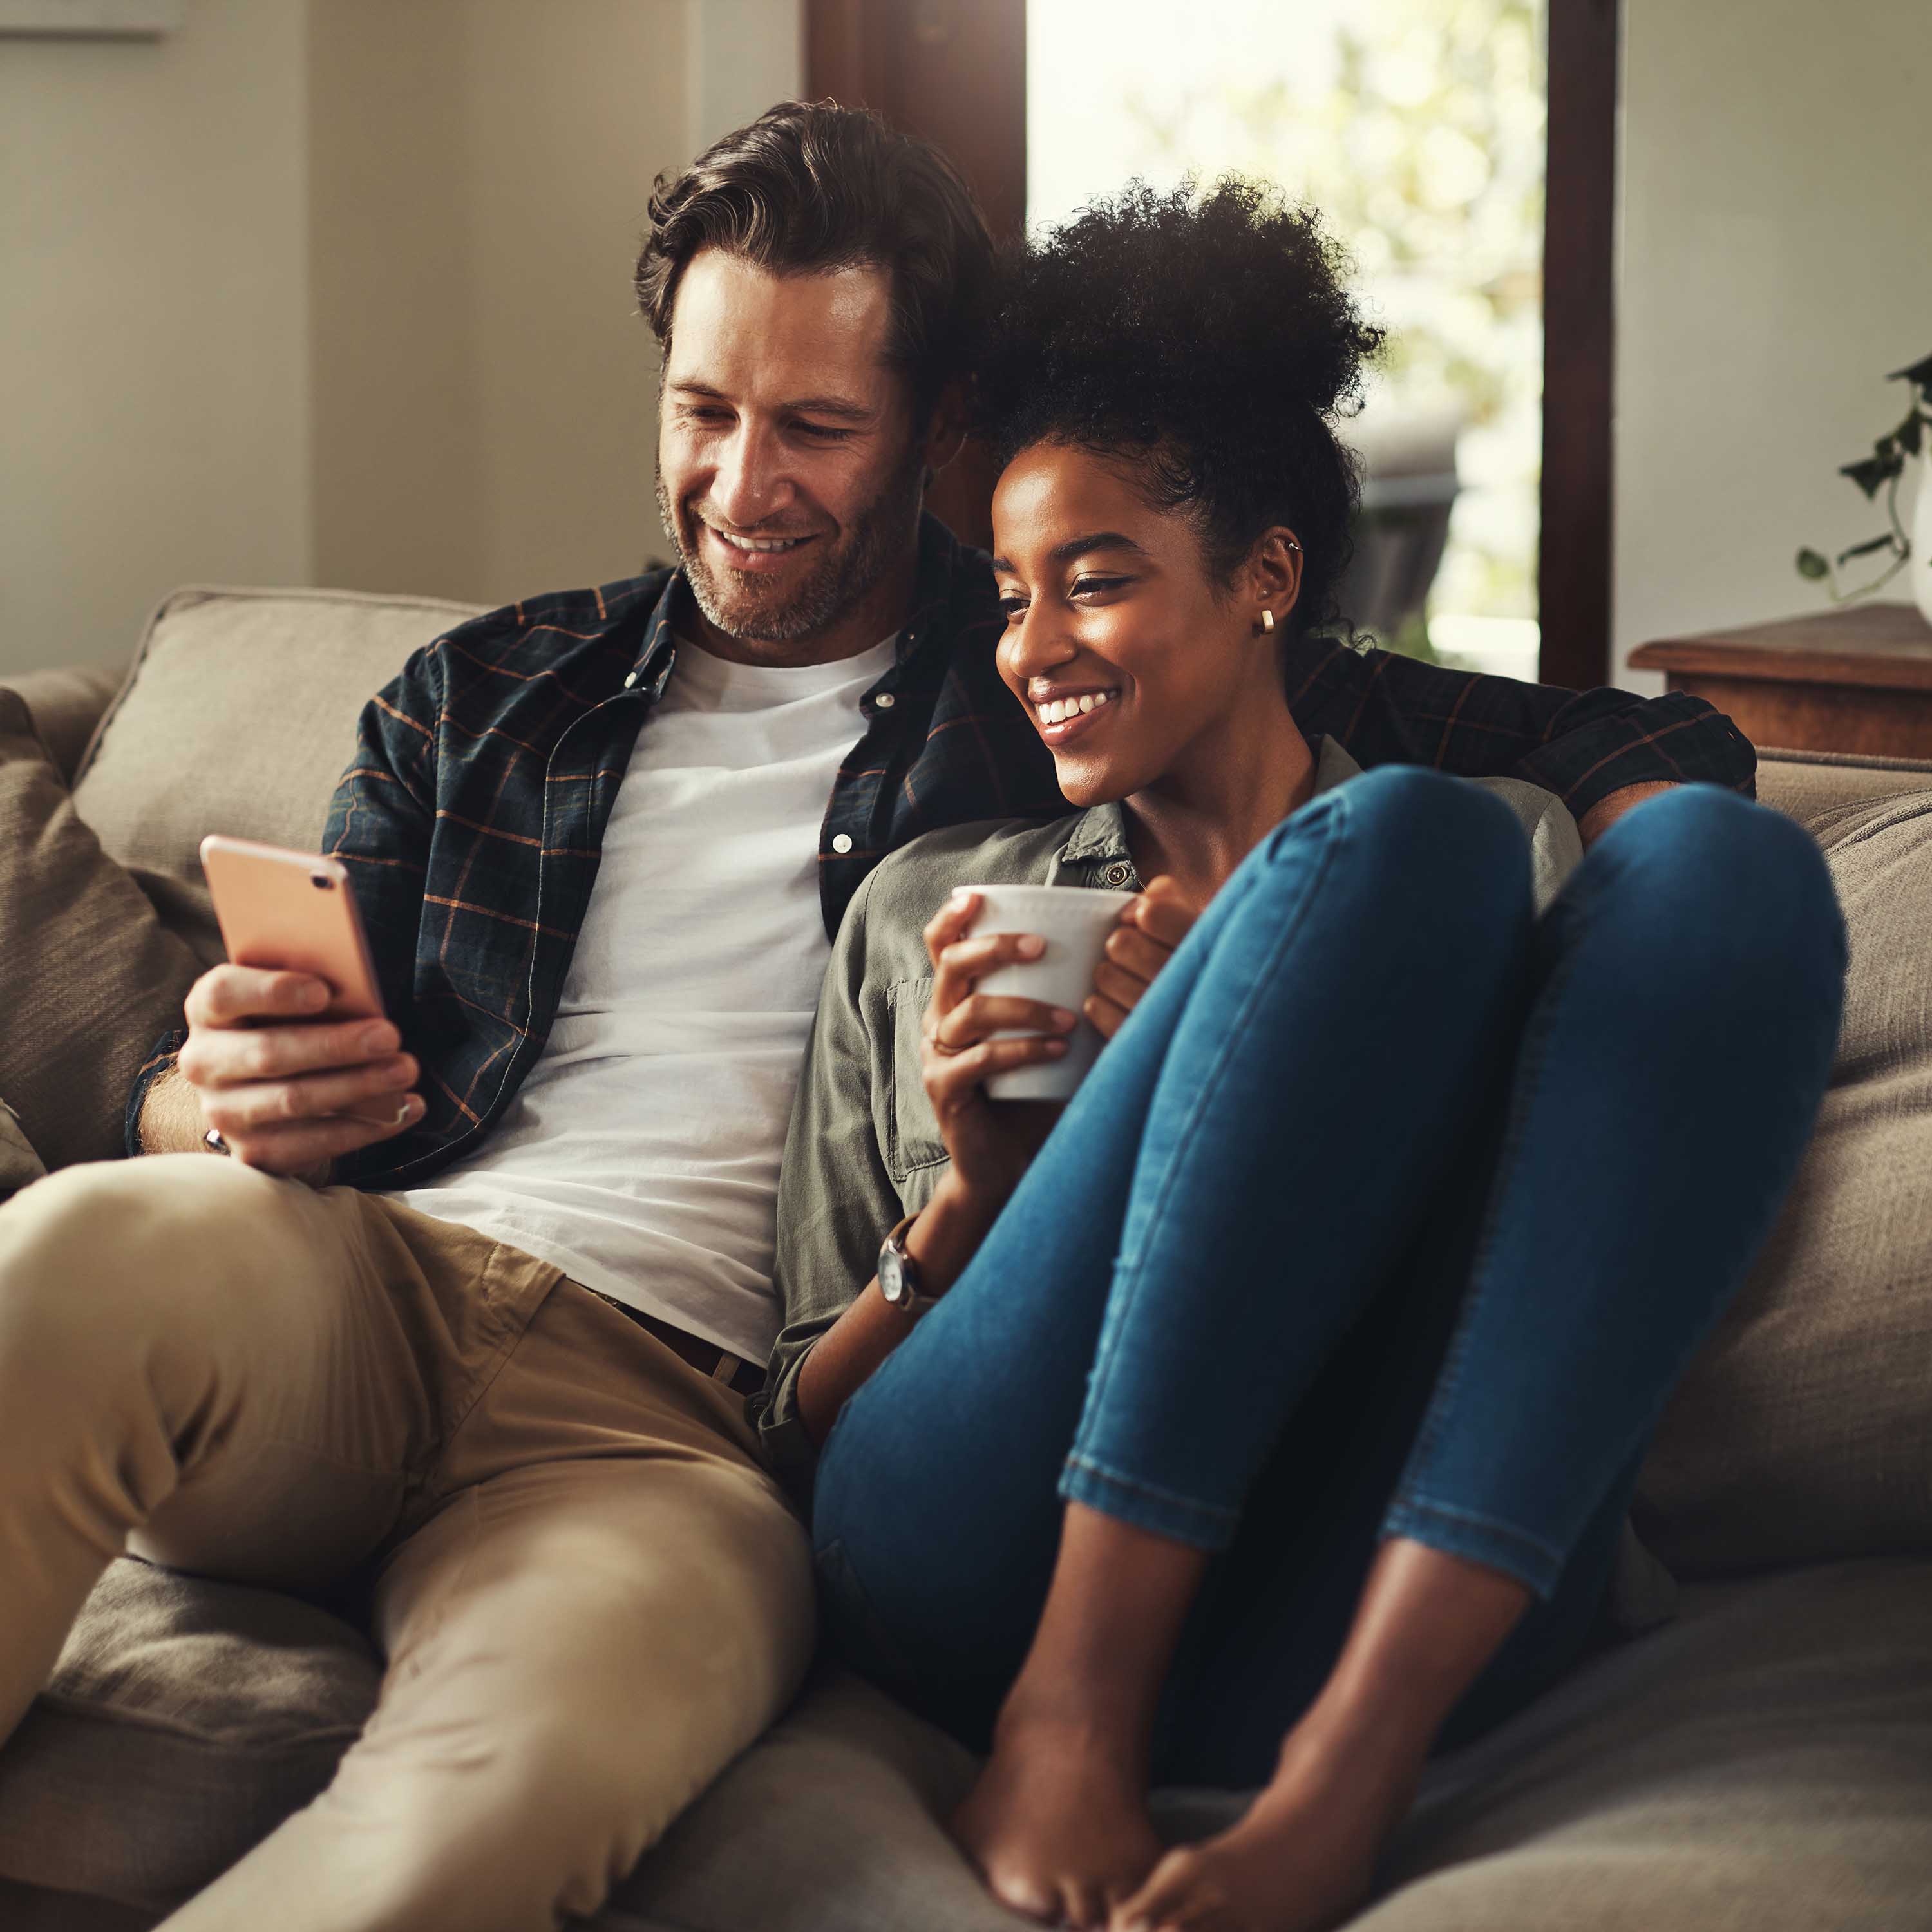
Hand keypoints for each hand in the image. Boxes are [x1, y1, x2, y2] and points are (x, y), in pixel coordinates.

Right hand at [175, 964, 422, 1177]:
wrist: (270, 1088)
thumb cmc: (294, 1024)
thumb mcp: (296, 998)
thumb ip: (316, 989)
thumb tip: (361, 997)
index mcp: (209, 1009)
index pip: (225, 994)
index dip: (271, 991)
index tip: (322, 991)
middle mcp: (204, 1062)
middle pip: (267, 1053)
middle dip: (335, 1046)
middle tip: (389, 1036)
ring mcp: (224, 1111)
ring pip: (293, 1100)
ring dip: (358, 1086)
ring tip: (406, 1070)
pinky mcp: (253, 1152)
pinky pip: (312, 1144)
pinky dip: (366, 1127)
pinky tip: (406, 1109)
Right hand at [919, 890, 1071, 1205]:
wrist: (1006, 1165)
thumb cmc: (1033, 1093)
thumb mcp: (1044, 1035)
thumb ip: (1062, 996)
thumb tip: (1117, 947)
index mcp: (956, 1000)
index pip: (942, 946)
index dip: (953, 918)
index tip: (978, 897)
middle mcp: (939, 1021)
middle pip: (952, 967)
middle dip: (996, 948)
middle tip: (1042, 945)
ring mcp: (937, 1055)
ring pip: (972, 1012)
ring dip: (1025, 1008)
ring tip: (1069, 1016)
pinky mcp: (945, 1090)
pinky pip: (982, 1060)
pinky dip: (1023, 1050)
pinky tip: (1058, 1049)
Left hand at [1085, 875, 1202, 1039]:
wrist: (1220, 1021)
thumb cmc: (1201, 960)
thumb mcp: (1196, 918)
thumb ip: (1167, 897)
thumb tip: (1133, 908)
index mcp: (1206, 945)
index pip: (1150, 914)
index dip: (1142, 913)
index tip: (1148, 921)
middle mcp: (1189, 982)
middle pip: (1120, 944)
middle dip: (1123, 944)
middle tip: (1138, 955)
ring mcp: (1164, 1016)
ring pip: (1105, 976)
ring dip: (1112, 974)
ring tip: (1133, 980)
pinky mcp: (1141, 1043)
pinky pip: (1096, 1009)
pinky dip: (1101, 1003)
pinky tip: (1122, 1002)